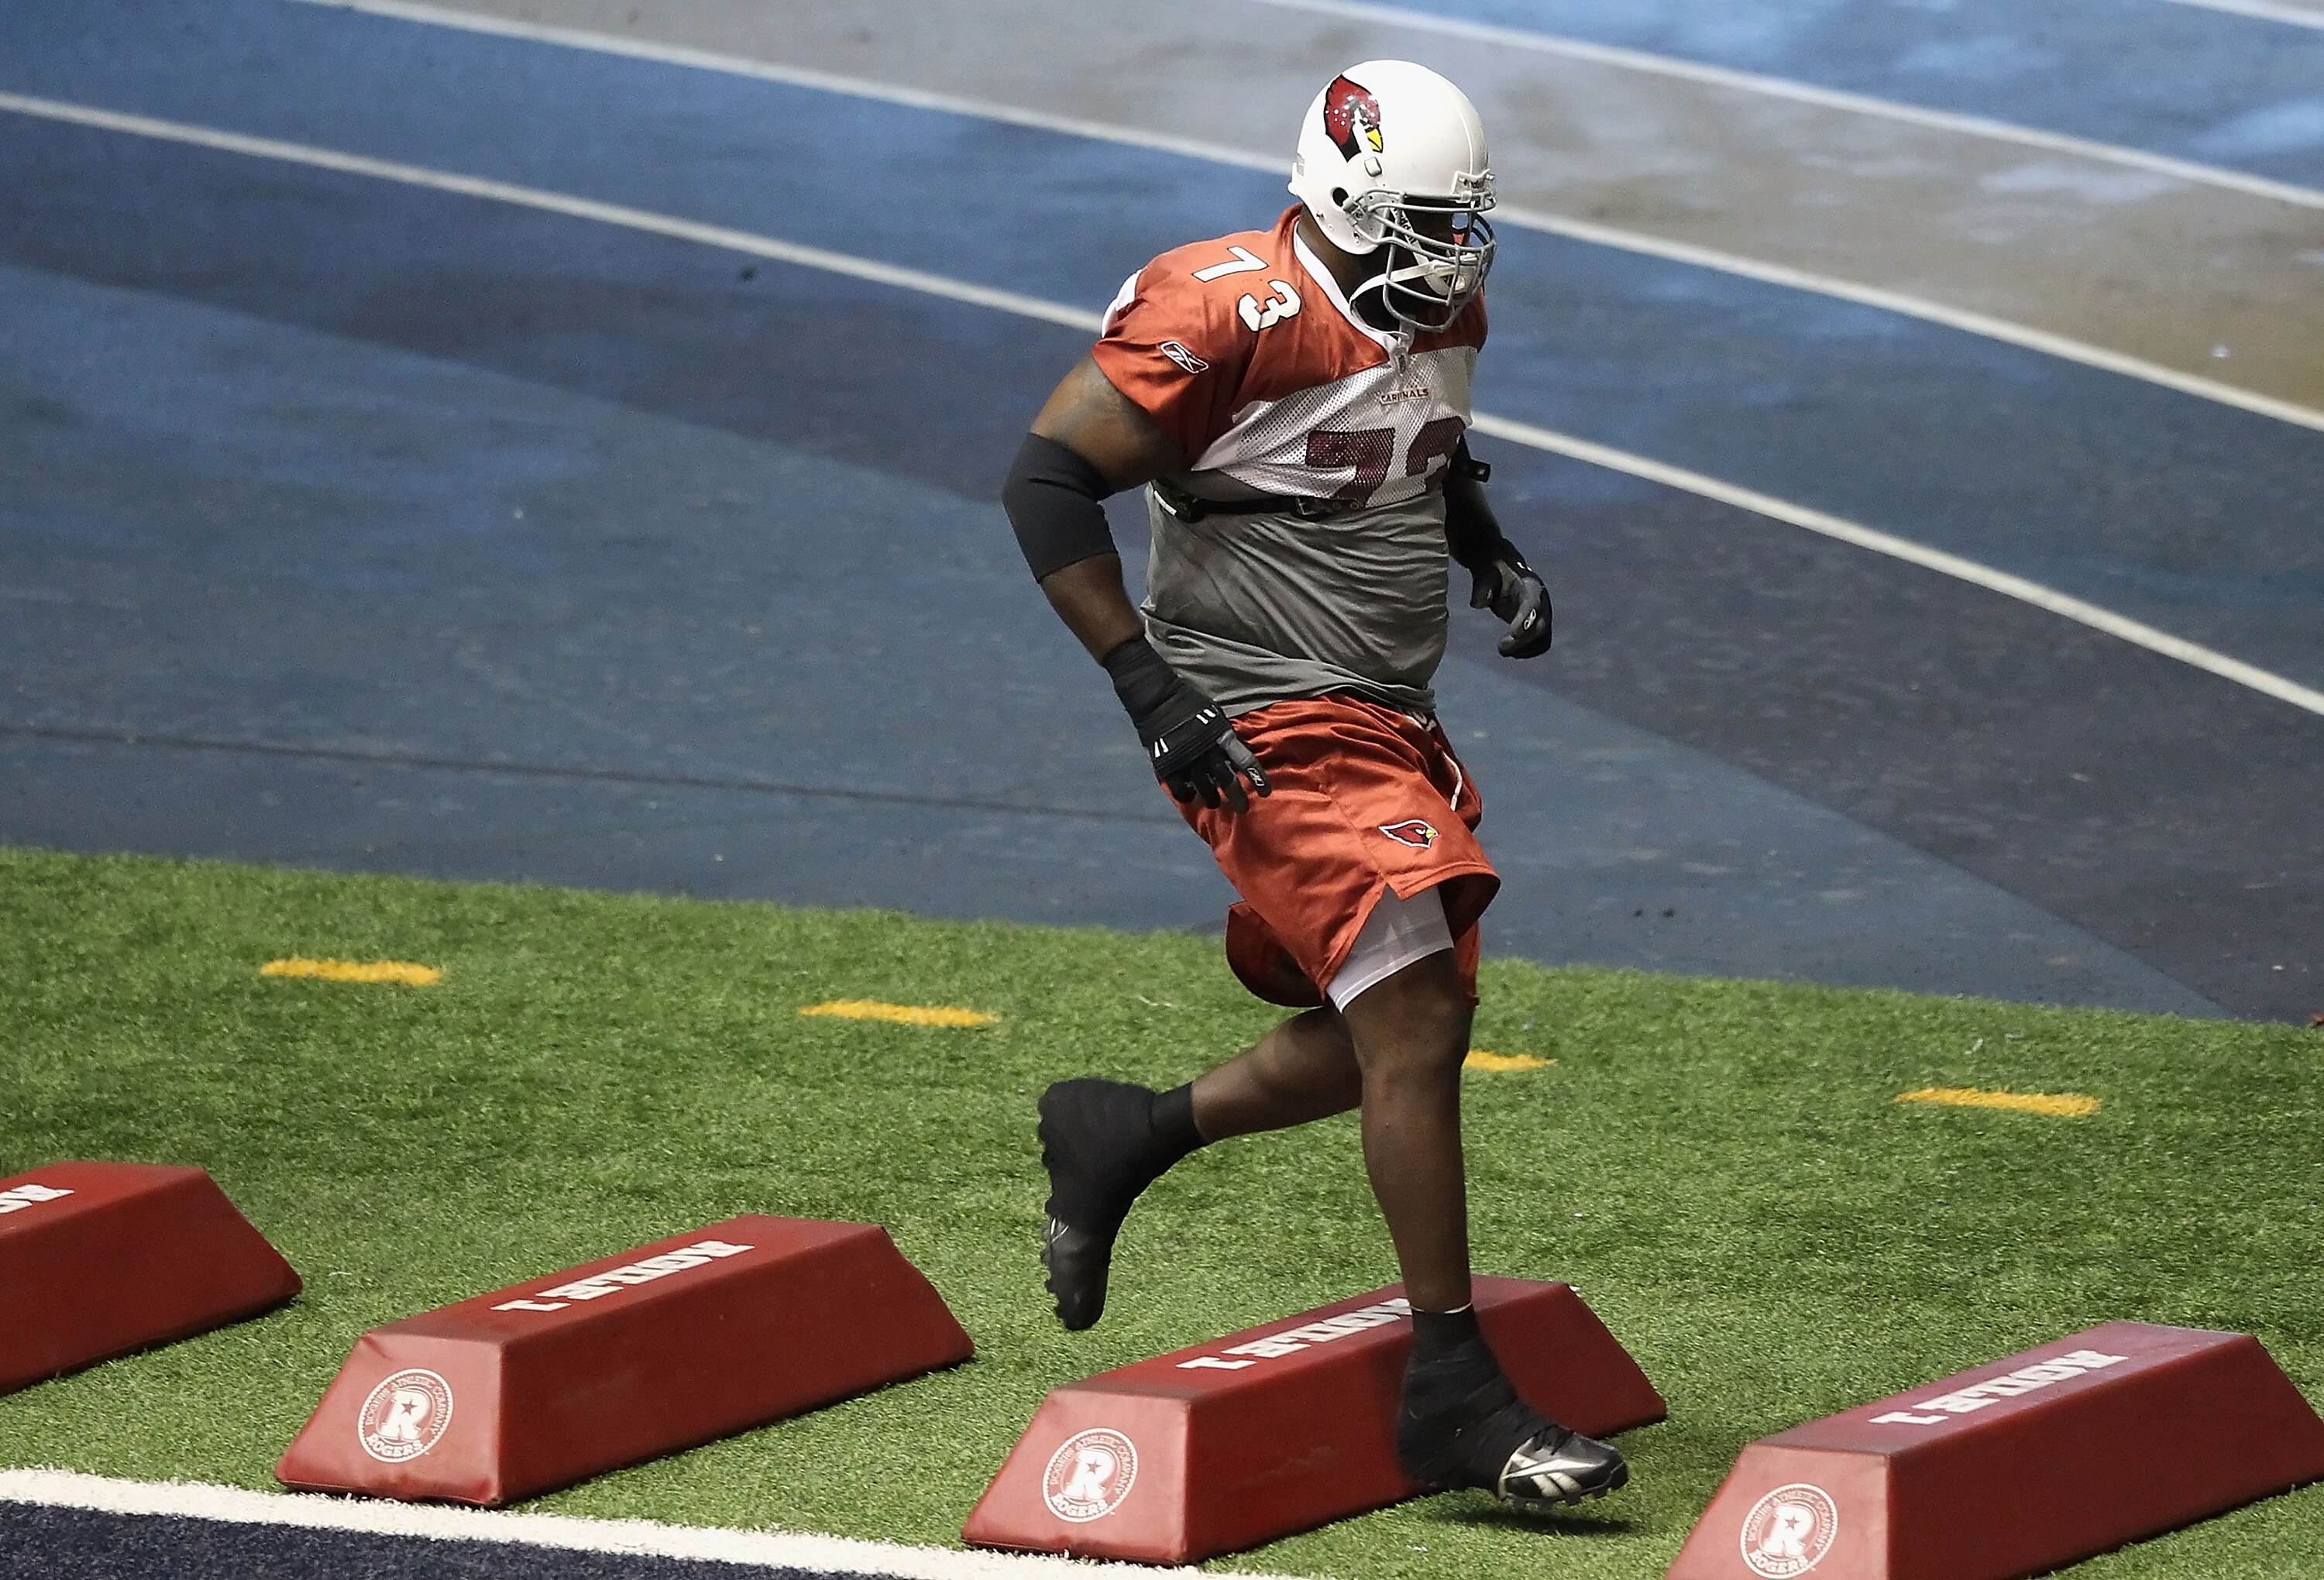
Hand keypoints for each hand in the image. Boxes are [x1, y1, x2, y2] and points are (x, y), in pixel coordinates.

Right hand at [1145, 697, 1270, 809]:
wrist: (1159, 699)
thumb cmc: (1190, 703)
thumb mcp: (1216, 714)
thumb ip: (1225, 734)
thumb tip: (1238, 749)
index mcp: (1222, 737)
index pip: (1246, 761)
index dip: (1258, 778)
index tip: (1265, 792)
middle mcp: (1208, 753)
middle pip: (1228, 781)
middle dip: (1237, 797)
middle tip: (1243, 808)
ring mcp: (1189, 762)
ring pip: (1205, 790)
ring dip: (1212, 799)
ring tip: (1214, 802)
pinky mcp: (1170, 768)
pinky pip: (1181, 791)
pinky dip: (1187, 796)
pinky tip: (1190, 796)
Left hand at [1469, 551, 1551, 658]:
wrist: (1505, 569)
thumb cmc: (1493, 570)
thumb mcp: (1485, 572)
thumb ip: (1482, 585)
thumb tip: (1477, 604)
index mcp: (1530, 586)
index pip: (1532, 606)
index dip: (1525, 621)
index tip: (1513, 635)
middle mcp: (1542, 602)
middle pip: (1541, 627)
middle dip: (1523, 641)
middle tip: (1500, 648)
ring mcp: (1542, 615)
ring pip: (1543, 640)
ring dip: (1525, 650)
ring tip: (1503, 649)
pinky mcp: (1538, 625)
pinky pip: (1539, 645)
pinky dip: (1526, 652)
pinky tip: (1509, 651)